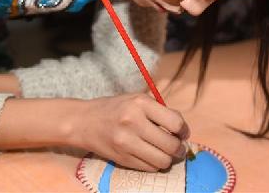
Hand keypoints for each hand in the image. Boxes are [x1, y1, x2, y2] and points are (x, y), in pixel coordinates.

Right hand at [71, 93, 188, 171]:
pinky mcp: (121, 159)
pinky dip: (155, 164)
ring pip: (162, 160)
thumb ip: (159, 111)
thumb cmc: (115, 108)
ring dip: (169, 159)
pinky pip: (149, 168)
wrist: (84, 122)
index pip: (175, 122)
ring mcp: (126, 143)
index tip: (184, 133)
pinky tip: (152, 156)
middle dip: (180, 149)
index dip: (184, 130)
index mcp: (140, 104)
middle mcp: (133, 122)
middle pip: (170, 145)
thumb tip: (182, 129)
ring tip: (167, 153)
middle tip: (179, 147)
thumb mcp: (137, 99)